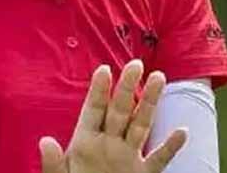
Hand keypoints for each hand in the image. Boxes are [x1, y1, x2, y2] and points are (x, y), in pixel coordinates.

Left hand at [40, 60, 187, 172]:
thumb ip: (54, 164)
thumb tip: (45, 141)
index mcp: (85, 144)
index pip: (93, 112)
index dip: (98, 91)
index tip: (104, 69)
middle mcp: (108, 146)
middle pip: (120, 111)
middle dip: (128, 88)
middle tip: (136, 63)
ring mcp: (127, 160)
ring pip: (141, 126)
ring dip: (151, 103)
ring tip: (159, 77)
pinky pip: (158, 160)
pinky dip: (170, 147)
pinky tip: (182, 131)